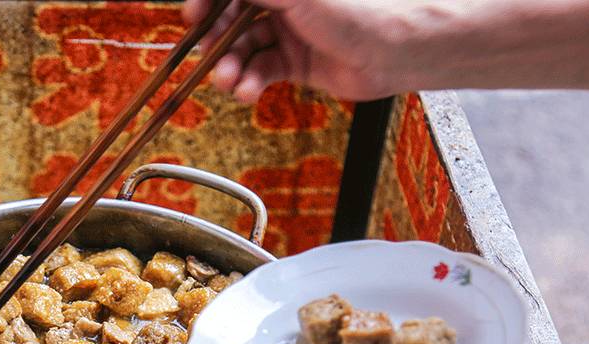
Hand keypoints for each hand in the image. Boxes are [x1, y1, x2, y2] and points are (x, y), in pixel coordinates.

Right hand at [183, 0, 588, 101]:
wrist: (397, 51)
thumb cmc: (358, 11)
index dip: (209, 3)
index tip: (192, 15)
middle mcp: (282, 3)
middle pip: (232, 18)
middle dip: (216, 38)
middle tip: (206, 53)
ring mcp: (289, 32)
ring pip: (244, 49)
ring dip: (231, 66)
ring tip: (230, 81)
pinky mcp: (296, 63)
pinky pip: (261, 72)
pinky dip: (251, 82)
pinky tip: (249, 90)